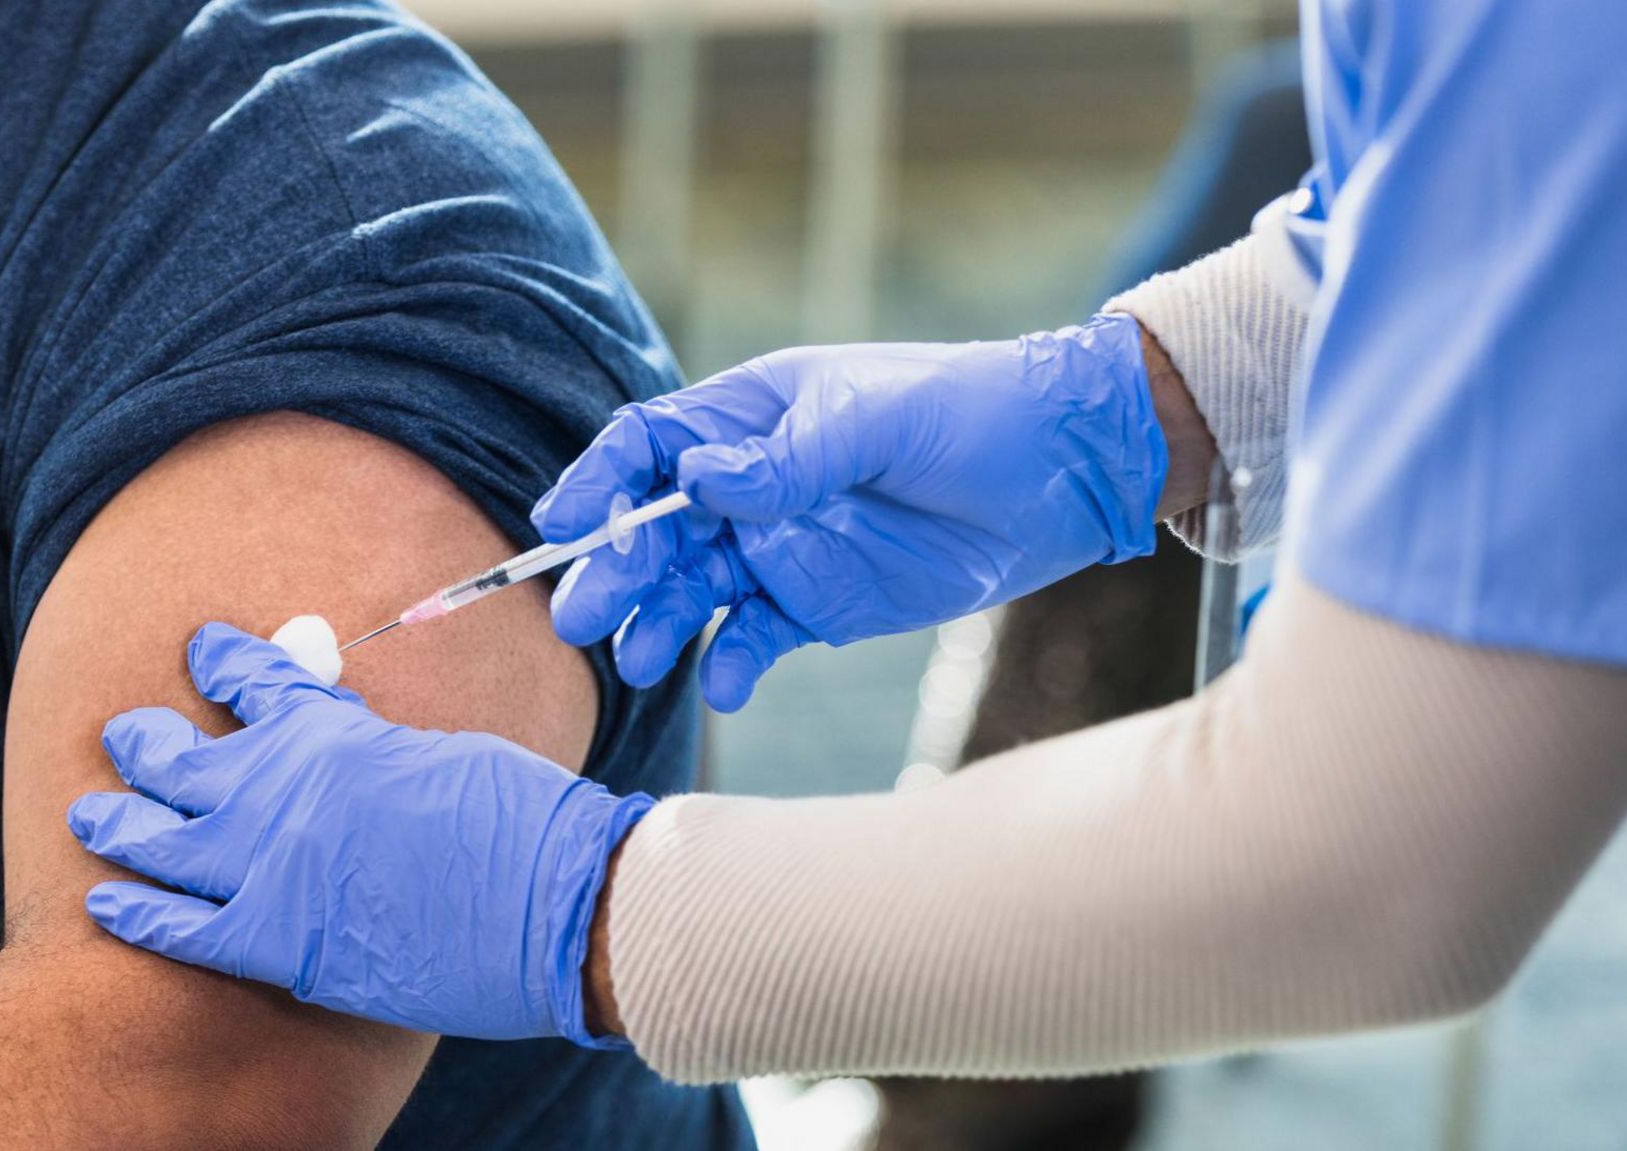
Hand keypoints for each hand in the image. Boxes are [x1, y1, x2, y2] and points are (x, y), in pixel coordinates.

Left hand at [66, 623, 651, 1045]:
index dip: (221, 662)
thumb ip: (374, 748)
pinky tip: (106, 902)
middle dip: (144, 743)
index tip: (202, 651)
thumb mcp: (440, 750)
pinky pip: (179, 926)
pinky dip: (135, 912)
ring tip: (92, 812)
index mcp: (330, 729)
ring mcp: (268, 867)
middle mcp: (281, 789)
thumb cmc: (523, 819)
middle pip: (178, 759)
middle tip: (126, 735)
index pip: (255, 681)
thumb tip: (346, 750)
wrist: (555, 902)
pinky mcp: (276, 941)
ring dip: (118, 820)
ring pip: (156, 838)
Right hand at [532, 313, 1166, 710]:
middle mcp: (751, 485)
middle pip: (658, 528)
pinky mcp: (815, 603)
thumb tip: (699, 481)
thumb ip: (789, 456)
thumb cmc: (971, 410)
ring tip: (638, 660)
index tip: (564, 522)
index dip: (601, 481)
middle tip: (584, 617)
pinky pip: (752, 637)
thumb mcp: (879, 418)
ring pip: (692, 590)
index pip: (653, 446)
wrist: (1062, 472)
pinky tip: (725, 684)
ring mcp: (780, 547)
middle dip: (617, 569)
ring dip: (659, 623)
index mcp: (752, 417)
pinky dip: (730, 663)